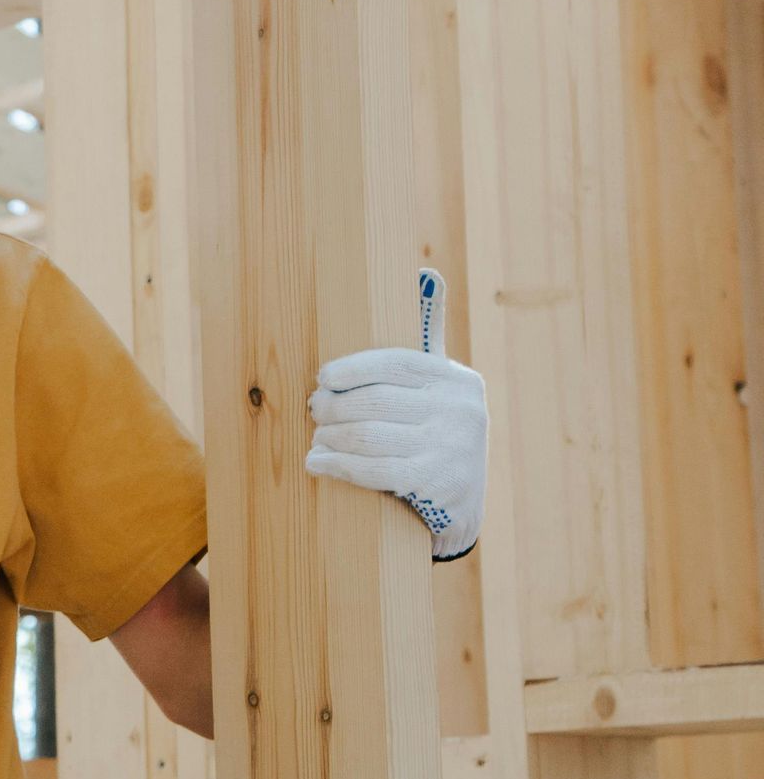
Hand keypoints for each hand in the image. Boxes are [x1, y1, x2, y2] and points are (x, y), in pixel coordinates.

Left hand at [304, 268, 485, 561]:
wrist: (465, 505)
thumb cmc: (439, 433)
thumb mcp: (442, 389)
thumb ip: (429, 340)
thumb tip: (425, 274)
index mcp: (456, 380)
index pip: (395, 363)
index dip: (352, 368)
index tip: (323, 376)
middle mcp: (458, 410)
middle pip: (375, 402)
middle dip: (334, 407)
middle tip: (314, 411)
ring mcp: (450, 449)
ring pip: (369, 436)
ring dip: (330, 437)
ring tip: (315, 438)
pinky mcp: (436, 484)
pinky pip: (375, 470)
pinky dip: (338, 466)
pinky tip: (316, 464)